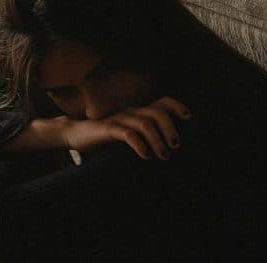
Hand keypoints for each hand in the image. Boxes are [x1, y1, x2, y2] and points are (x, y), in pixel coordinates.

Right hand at [57, 96, 192, 159]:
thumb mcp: (131, 135)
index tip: (190, 118)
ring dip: (157, 139)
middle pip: (157, 111)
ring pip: (144, 123)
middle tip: (177, 145)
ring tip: (164, 155)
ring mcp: (120, 118)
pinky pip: (126, 133)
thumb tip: (170, 149)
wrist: (76, 134)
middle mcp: (132, 111)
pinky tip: (146, 155)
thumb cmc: (107, 137)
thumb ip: (147, 138)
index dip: (177, 106)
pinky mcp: (108, 128)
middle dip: (170, 127)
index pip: (162, 102)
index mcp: (140, 111)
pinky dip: (139, 144)